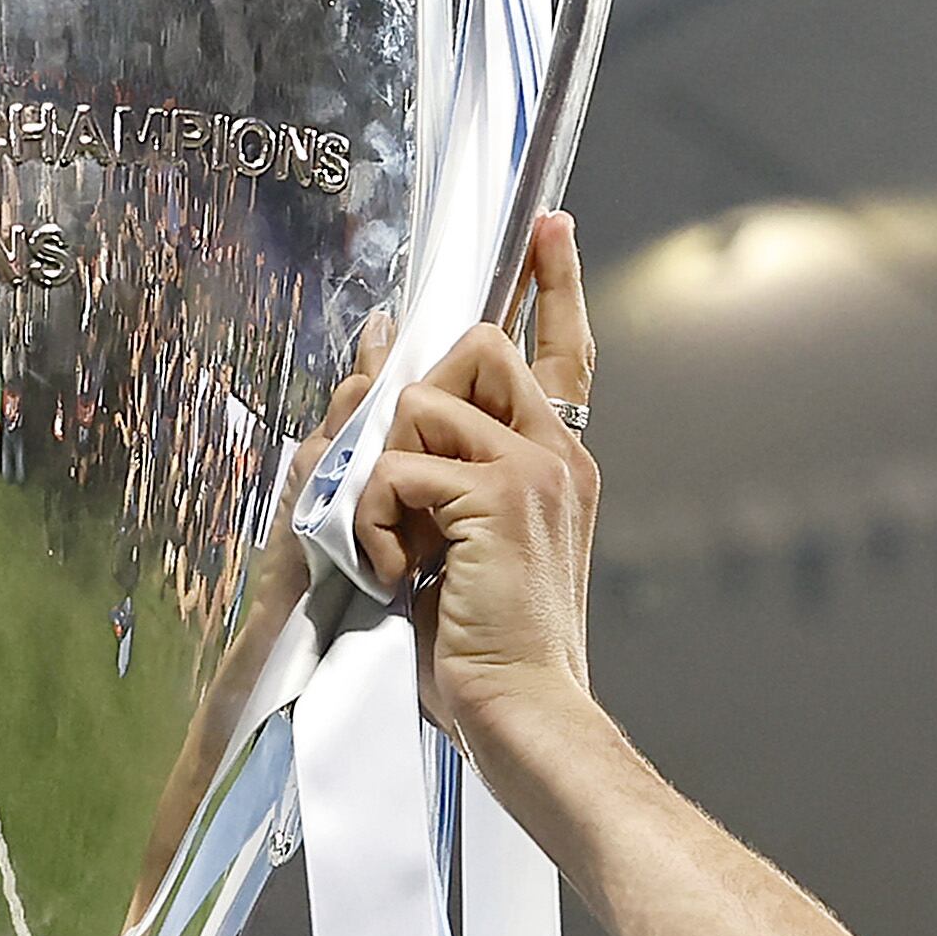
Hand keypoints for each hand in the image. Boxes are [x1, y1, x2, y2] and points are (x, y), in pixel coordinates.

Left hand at [350, 212, 599, 766]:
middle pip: (477, 347)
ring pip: (426, 402)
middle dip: (415, 404)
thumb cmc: (485, 647)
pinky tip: (401, 574)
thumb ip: (444, 470)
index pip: (559, 350)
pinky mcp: (497, 496)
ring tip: (403, 551)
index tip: (548, 225)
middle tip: (404, 495)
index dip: (552, 283)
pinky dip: (377, 521)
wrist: (522, 710)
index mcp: (559, 462)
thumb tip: (389, 389)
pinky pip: (400, 464)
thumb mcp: (463, 542)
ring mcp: (534, 469)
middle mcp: (559, 452)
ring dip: (385, 477)